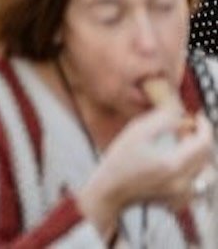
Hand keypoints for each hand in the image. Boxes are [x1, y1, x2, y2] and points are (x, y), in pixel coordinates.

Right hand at [79, 106, 214, 234]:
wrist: (109, 191)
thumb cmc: (119, 161)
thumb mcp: (136, 132)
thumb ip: (162, 119)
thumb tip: (181, 115)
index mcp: (174, 165)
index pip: (204, 143)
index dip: (205, 127)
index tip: (199, 118)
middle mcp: (183, 183)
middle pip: (208, 158)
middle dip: (200, 140)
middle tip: (186, 131)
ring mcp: (183, 195)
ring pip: (208, 175)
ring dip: (202, 159)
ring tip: (185, 150)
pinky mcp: (180, 202)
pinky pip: (199, 188)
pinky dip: (197, 176)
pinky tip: (182, 168)